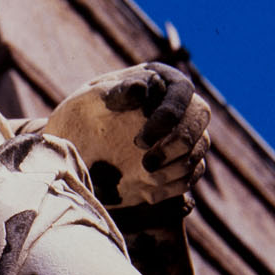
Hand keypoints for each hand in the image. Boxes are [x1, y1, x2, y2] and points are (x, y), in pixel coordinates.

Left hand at [42, 63, 210, 207]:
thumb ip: (115, 93)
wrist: (75, 149)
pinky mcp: (176, 162)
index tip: (140, 141)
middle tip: (147, 164)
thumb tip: (141, 88)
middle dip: (179, 143)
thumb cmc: (81, 116)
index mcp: (161, 80)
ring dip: (177, 167)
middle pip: (200, 118)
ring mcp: (180, 135)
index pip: (182, 91)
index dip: (169, 116)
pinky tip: (149, 193)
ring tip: (145, 176)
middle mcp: (178, 105)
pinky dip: (175, 185)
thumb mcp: (91, 100)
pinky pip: (190, 174)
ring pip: (198, 148)